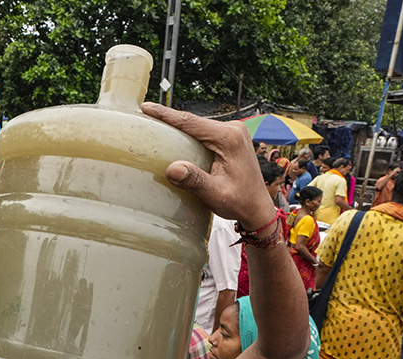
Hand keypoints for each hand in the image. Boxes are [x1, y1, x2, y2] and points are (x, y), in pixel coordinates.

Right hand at [139, 102, 275, 229]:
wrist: (257, 208)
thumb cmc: (239, 202)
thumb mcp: (215, 194)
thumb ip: (195, 181)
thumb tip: (172, 168)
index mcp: (229, 138)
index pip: (191, 122)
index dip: (166, 115)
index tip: (146, 107)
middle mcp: (233, 129)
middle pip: (194, 122)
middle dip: (169, 120)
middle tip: (144, 116)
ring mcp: (233, 132)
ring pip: (199, 127)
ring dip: (179, 128)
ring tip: (155, 126)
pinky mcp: (231, 139)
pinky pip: (205, 133)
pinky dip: (189, 136)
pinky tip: (175, 138)